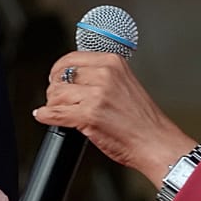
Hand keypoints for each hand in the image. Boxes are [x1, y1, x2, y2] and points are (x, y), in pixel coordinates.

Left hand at [32, 52, 197, 182]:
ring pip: (55, 94)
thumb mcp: (124, 84)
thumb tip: (72, 77)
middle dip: (55, 90)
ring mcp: (96, 95)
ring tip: (61, 112)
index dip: (58, 71)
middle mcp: (104, 74)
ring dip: (53, 105)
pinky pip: (53, 113)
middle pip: (60, 76)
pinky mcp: (88, 115)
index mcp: (113, 62)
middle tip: (58, 100)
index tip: (55, 79)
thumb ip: (101, 76)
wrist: (156, 142)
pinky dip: (45, 116)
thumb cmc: (143, 120)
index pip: (71, 58)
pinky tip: (44, 117)